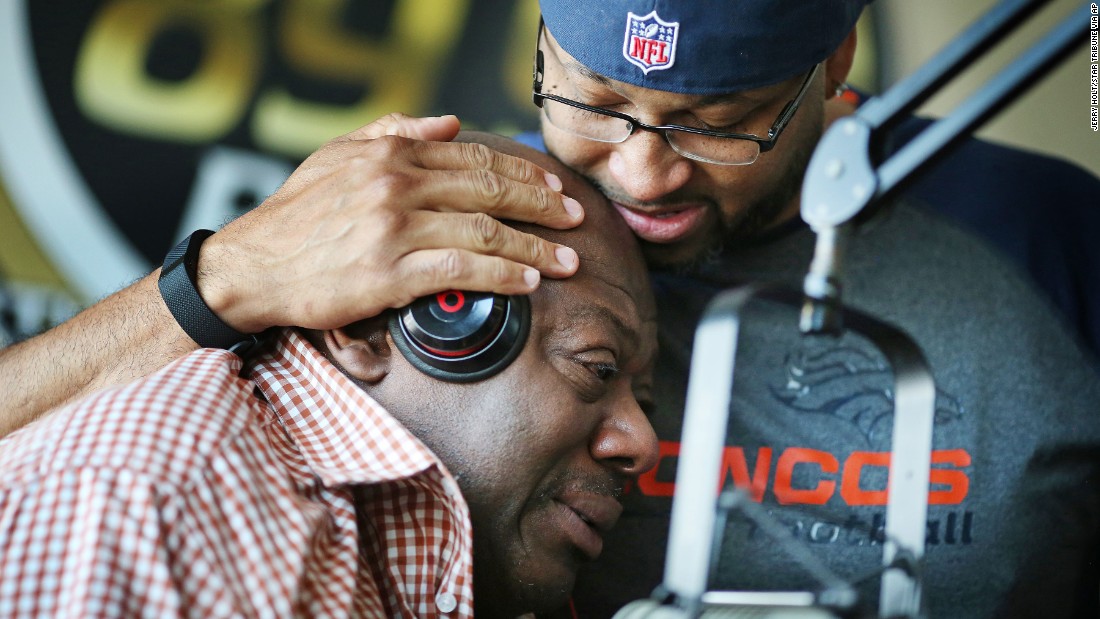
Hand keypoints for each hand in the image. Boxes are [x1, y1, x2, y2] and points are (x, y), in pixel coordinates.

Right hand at [194, 113, 582, 332]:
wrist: (251, 267)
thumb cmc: (295, 215)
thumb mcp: (337, 156)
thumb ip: (393, 133)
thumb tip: (448, 123)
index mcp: (390, 154)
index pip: (475, 157)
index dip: (523, 173)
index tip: (553, 189)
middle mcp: (397, 184)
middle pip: (491, 190)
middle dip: (542, 206)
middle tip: (574, 221)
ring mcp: (394, 228)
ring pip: (484, 231)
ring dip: (534, 248)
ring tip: (565, 262)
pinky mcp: (388, 273)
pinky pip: (462, 270)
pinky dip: (502, 275)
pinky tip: (527, 283)